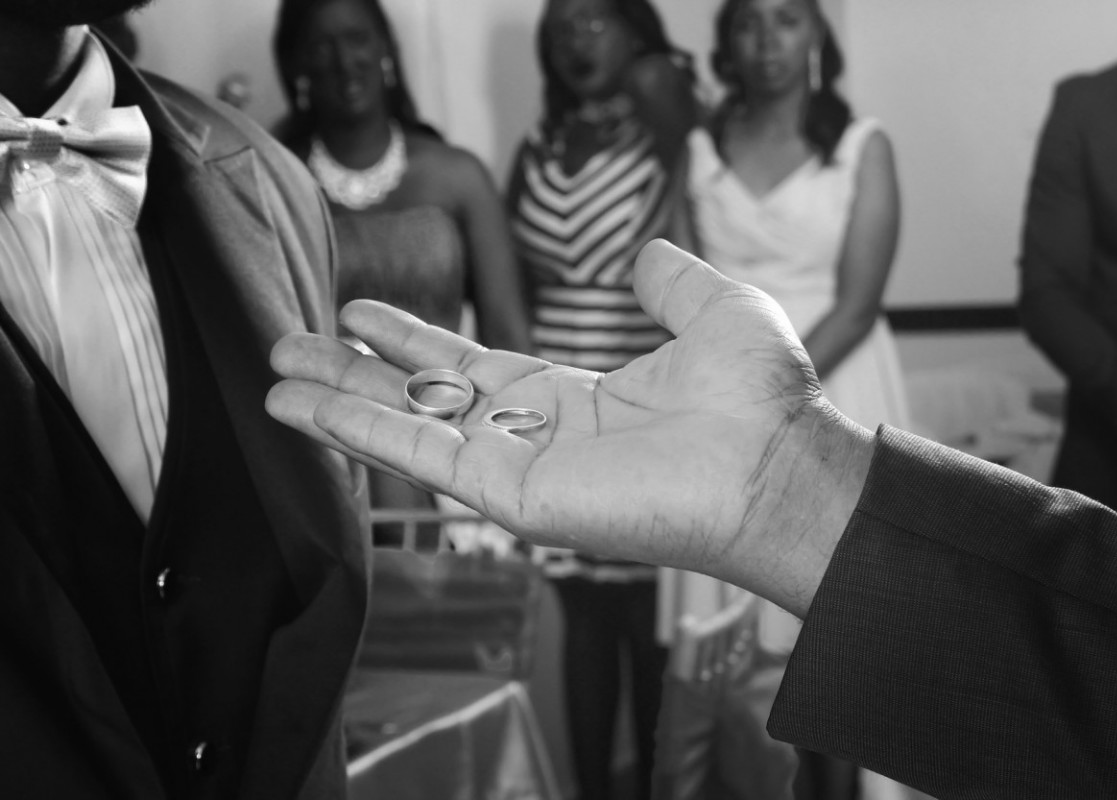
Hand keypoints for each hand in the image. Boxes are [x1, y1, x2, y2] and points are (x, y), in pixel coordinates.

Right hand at [266, 241, 873, 613]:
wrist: (780, 462)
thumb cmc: (761, 402)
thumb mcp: (712, 312)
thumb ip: (669, 282)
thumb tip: (645, 258)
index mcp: (568, 396)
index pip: (469, 367)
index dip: (413, 341)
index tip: (363, 314)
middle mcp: (533, 434)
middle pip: (420, 399)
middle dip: (355, 372)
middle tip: (292, 343)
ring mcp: (518, 468)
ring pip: (407, 430)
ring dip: (338, 403)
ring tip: (275, 376)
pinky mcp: (512, 496)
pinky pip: (423, 457)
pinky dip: (361, 431)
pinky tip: (310, 407)